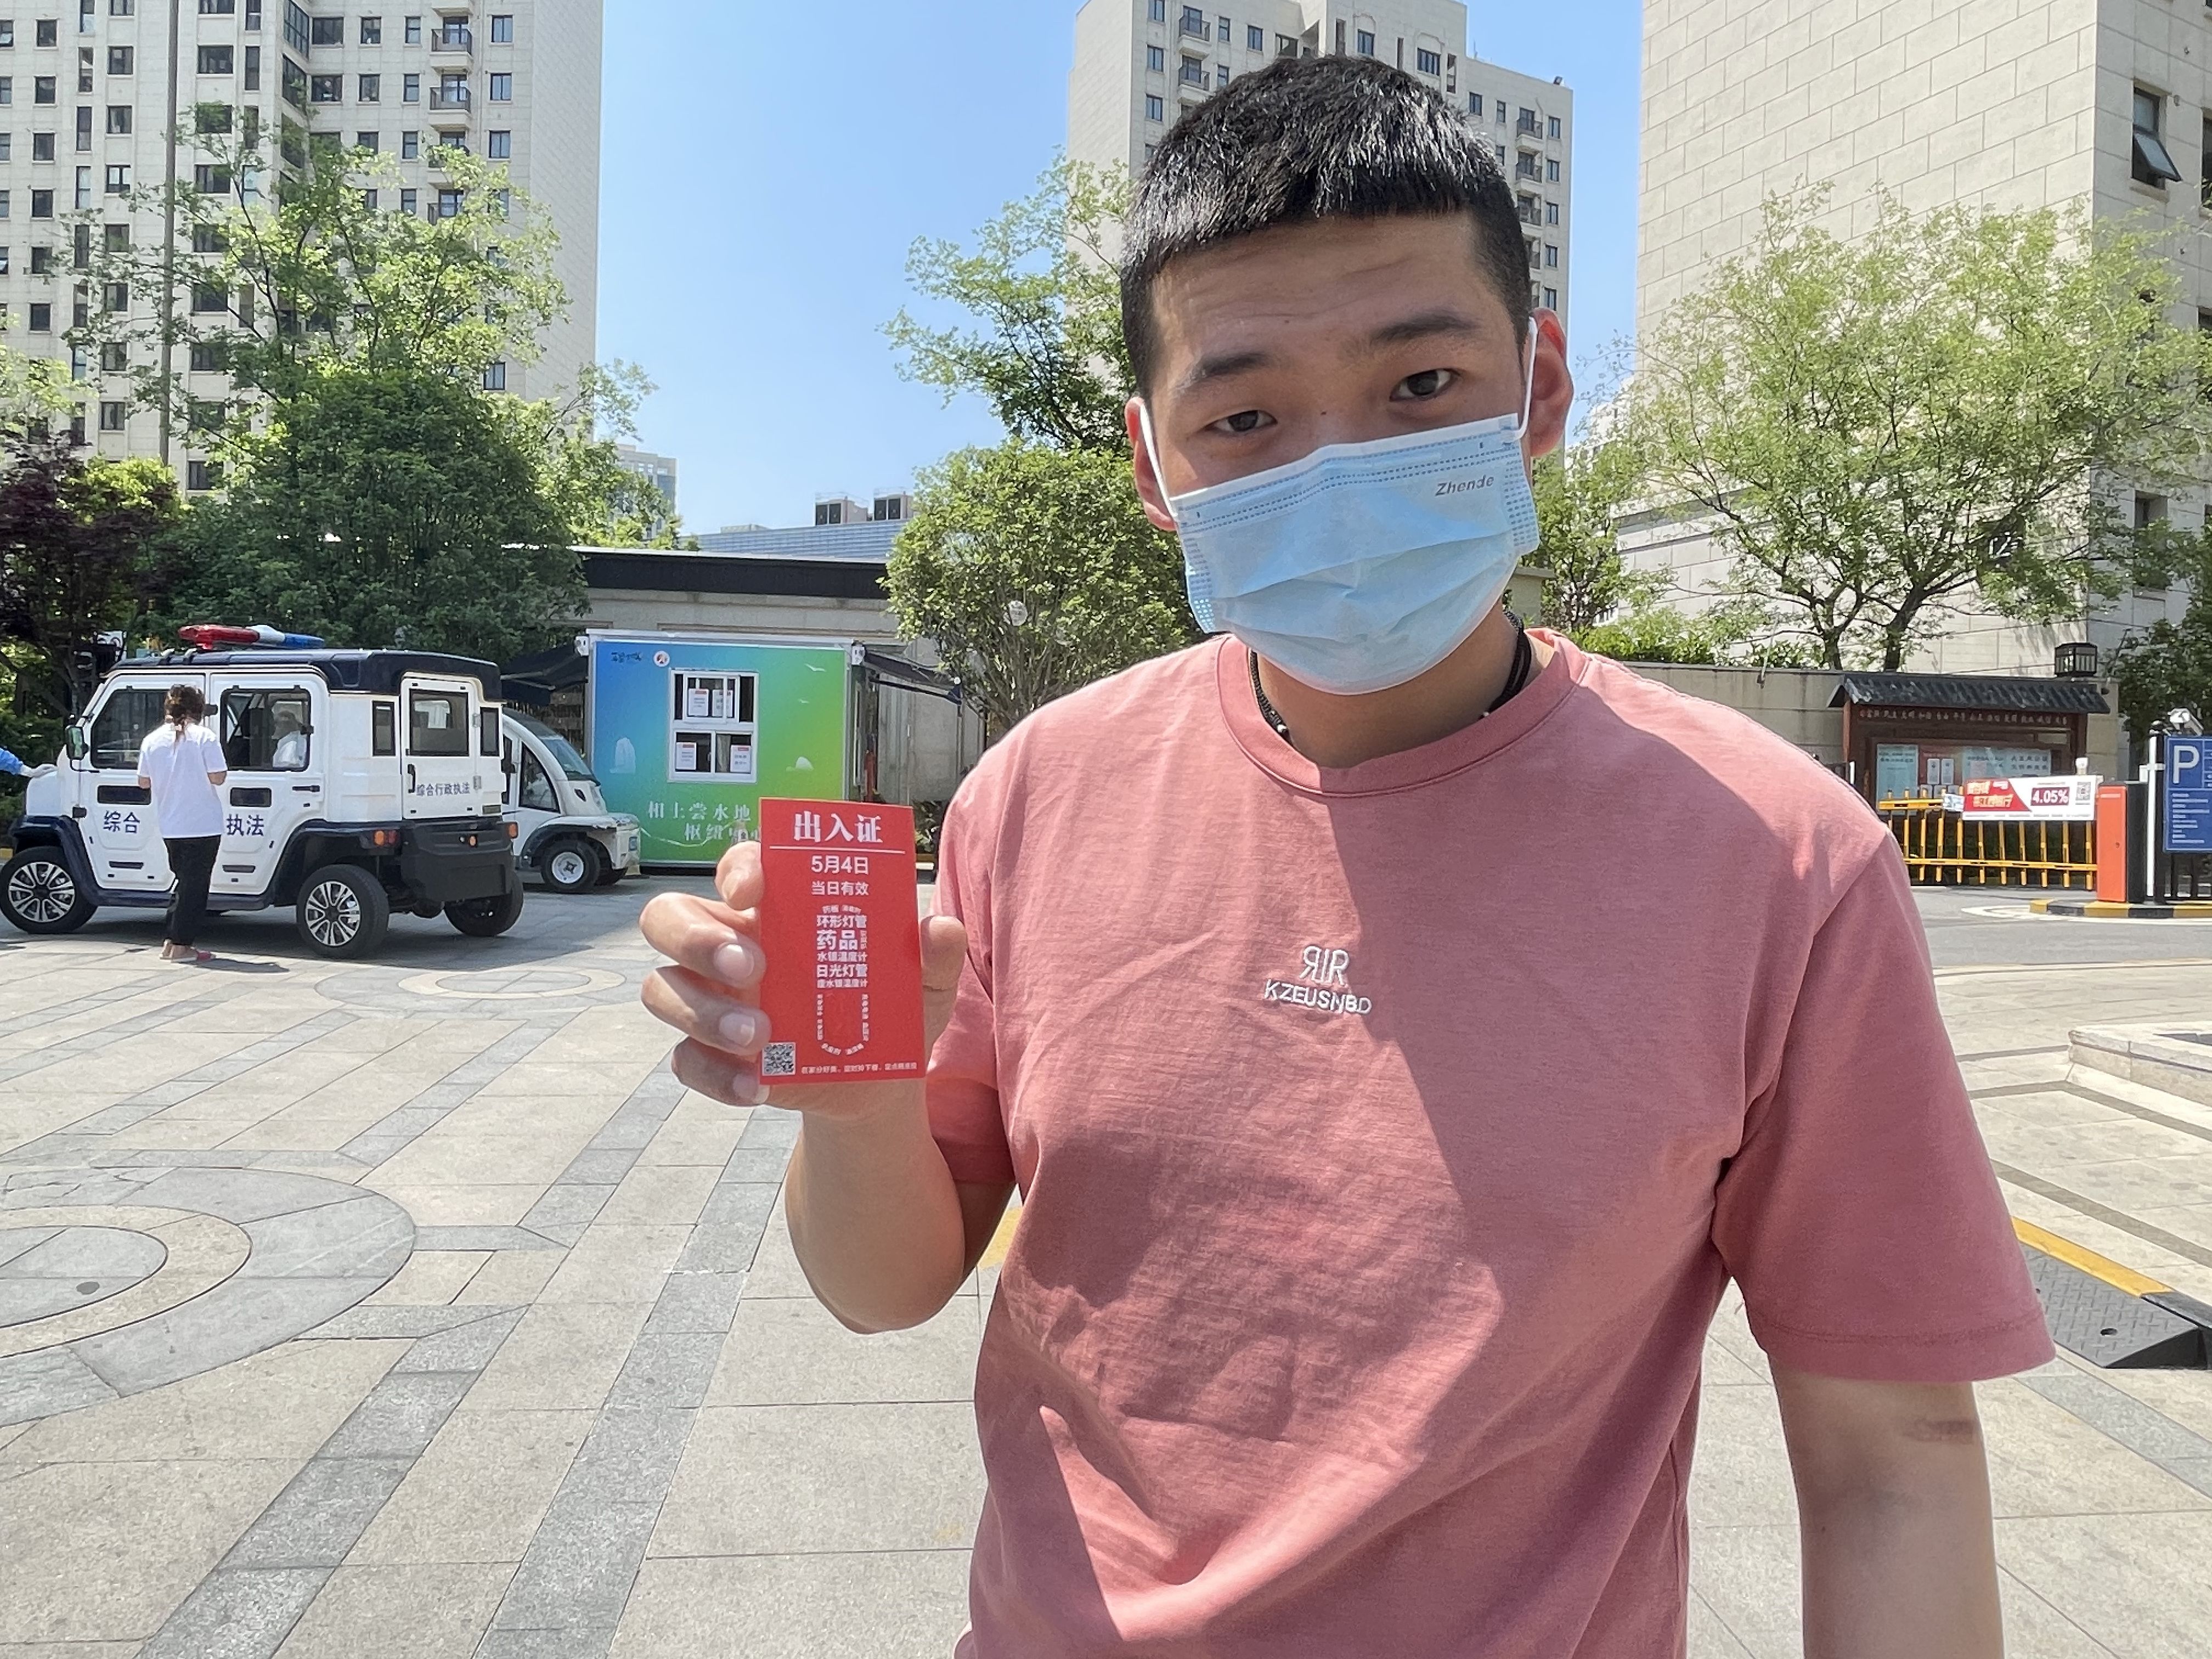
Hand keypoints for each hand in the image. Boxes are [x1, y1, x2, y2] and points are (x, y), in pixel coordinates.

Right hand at [640, 839, 968, 1118]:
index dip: (737, 869)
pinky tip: (758, 1086)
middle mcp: (728, 944)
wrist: (877, 1083)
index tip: (753, 891)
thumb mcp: (924, 984)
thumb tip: (942, 929)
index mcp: (777, 908)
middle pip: (667, 918)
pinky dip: (716, 1075)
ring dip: (704, 1012)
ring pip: (663, 989)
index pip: (739, 866)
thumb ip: (934, 955)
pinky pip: (685, 1060)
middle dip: (694, 938)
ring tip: (762, 1037)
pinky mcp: (709, 1054)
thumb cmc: (892, 1010)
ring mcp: (711, 999)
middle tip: (752, 967)